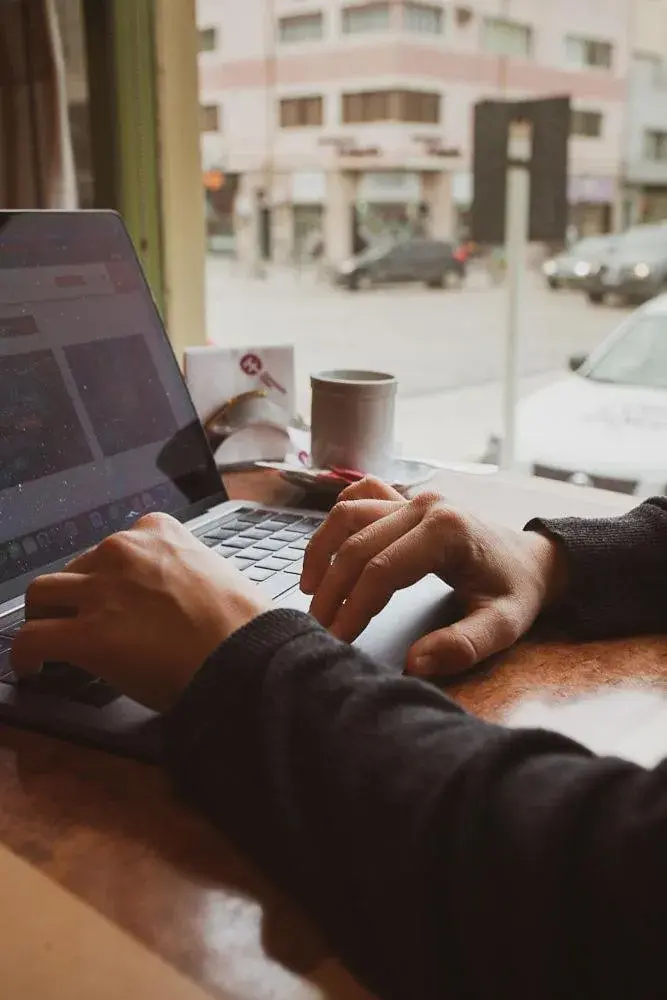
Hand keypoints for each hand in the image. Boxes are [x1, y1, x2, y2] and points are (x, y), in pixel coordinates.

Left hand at [11, 513, 270, 710]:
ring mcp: (101, 591)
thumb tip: (170, 597)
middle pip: (72, 569)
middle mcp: (122, 551)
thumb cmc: (243, 622)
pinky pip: (30, 639)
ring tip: (50, 643)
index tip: (108, 598)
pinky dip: (24, 655)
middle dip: (73, 598)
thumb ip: (181, 571)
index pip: (110, 548)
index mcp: (156, 531)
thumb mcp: (214, 571)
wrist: (246, 654)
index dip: (104, 578)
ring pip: (41, 595)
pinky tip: (32, 669)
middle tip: (79, 625)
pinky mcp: (85, 635)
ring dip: (43, 618)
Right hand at [302, 478, 564, 677]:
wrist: (532, 560)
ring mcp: (414, 497)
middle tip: (319, 626)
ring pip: (349, 514)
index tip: (338, 639)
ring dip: (322, 550)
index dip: (354, 607)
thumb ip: (462, 647)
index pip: (381, 570)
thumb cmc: (516, 592)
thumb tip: (414, 663)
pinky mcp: (407, 499)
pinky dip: (338, 520)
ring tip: (310, 591)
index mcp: (447, 531)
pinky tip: (328, 549)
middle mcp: (425, 505)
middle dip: (331, 589)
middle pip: (357, 544)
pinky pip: (360, 497)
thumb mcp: (502, 626)